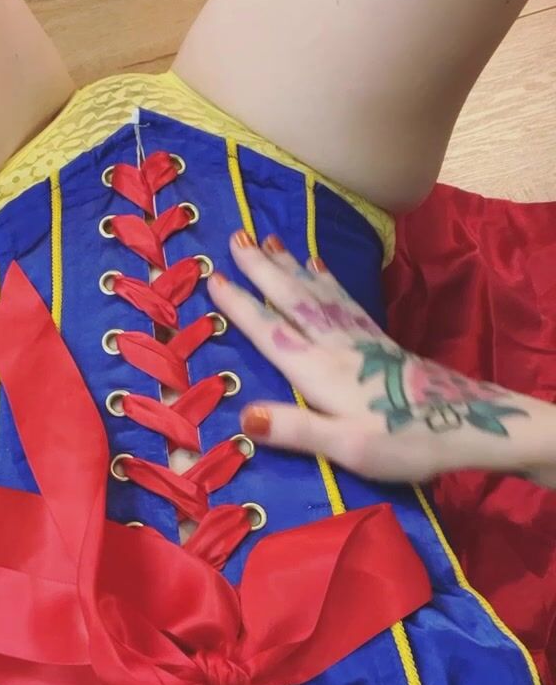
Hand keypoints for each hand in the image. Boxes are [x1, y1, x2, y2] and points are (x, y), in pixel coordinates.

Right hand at [206, 230, 555, 486]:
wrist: (470, 425)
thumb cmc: (407, 442)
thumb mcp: (349, 448)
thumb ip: (298, 429)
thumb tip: (244, 415)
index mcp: (321, 373)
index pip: (272, 332)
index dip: (242, 306)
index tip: (213, 276)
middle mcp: (335, 347)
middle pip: (293, 299)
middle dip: (262, 268)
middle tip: (236, 236)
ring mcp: (359, 340)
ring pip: (316, 292)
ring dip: (289, 266)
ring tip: (270, 240)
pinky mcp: (377, 341)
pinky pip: (342, 299)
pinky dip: (324, 278)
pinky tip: (317, 264)